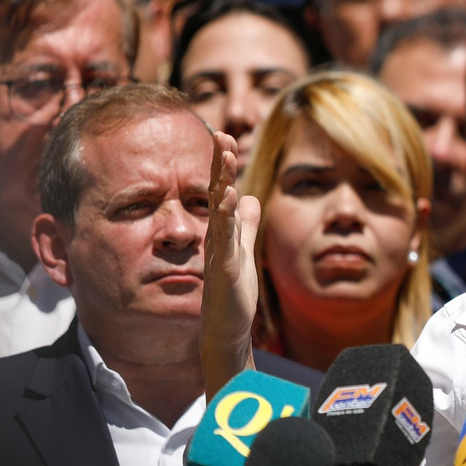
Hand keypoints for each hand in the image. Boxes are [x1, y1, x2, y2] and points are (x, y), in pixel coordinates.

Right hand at [201, 131, 259, 399]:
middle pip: (216, 193)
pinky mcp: (224, 271)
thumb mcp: (243, 251)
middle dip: (219, 164)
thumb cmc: (232, 294)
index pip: (220, 190)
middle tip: (222, 133)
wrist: (225, 331)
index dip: (221, 164)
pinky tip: (229, 198)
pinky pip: (224, 239)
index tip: (224, 135)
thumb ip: (245, 226)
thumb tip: (249, 198)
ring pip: (218, 211)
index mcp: (222, 232)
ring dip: (220, 182)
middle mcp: (217, 238)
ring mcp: (219, 253)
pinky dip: (226, 218)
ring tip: (225, 154)